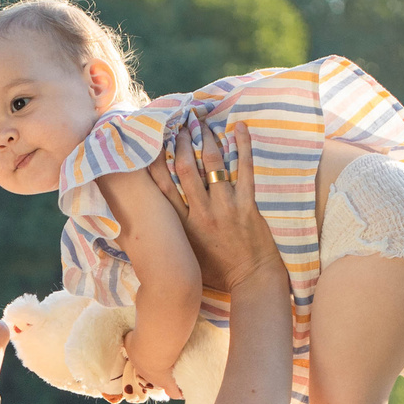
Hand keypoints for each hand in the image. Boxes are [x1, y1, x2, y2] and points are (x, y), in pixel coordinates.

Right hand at [155, 114, 280, 295]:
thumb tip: (154, 219)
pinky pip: (245, 169)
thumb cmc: (217, 272)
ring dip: (205, 139)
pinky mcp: (247, 205)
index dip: (154, 161)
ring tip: (201, 122)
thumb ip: (173, 234)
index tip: (151, 143)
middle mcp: (200, 213)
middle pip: (184, 168)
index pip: (162, 187)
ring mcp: (225, 208)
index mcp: (182, 226)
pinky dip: (243, 146)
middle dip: (179, 142)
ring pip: (211, 164)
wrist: (251, 281)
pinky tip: (239, 128)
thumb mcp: (186, 255)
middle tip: (178, 124)